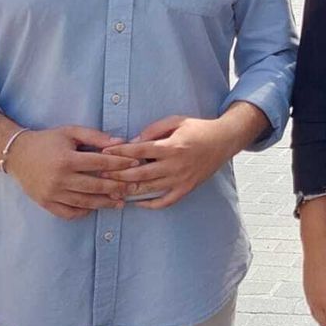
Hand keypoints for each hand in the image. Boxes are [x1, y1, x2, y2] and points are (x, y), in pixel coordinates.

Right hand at [4, 126, 129, 219]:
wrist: (17, 154)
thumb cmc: (47, 141)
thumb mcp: (70, 132)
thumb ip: (94, 137)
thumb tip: (119, 141)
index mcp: (67, 160)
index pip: (100, 163)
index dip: (120, 164)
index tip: (135, 164)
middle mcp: (59, 179)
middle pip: (95, 186)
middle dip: (117, 187)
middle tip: (132, 188)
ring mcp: (52, 193)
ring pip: (84, 202)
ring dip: (104, 203)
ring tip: (120, 202)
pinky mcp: (45, 203)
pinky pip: (68, 212)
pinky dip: (83, 212)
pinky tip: (94, 208)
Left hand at [103, 113, 251, 208]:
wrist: (224, 141)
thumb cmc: (199, 129)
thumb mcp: (176, 121)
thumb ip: (154, 130)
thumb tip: (133, 142)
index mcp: (172, 146)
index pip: (140, 151)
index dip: (120, 152)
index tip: (105, 153)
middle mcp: (176, 165)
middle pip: (140, 173)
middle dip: (118, 174)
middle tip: (101, 173)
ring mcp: (181, 179)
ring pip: (149, 189)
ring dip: (128, 190)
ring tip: (111, 189)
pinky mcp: (187, 188)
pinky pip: (165, 201)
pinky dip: (149, 204)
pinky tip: (136, 202)